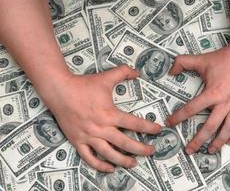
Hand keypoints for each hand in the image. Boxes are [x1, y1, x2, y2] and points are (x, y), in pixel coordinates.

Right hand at [42, 65, 160, 171]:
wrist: (59, 90)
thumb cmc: (83, 85)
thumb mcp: (106, 77)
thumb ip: (123, 72)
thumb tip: (137, 72)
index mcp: (110, 114)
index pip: (135, 124)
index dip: (149, 128)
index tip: (158, 130)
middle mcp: (101, 128)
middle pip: (125, 143)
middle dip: (141, 149)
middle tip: (151, 152)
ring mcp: (88, 137)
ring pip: (109, 154)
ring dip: (123, 161)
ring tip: (134, 164)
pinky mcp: (77, 141)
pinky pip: (89, 158)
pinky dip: (100, 165)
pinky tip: (110, 168)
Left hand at [165, 45, 229, 154]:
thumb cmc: (224, 58)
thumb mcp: (201, 59)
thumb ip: (183, 63)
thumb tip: (170, 71)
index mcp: (212, 93)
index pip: (191, 109)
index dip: (178, 117)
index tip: (169, 123)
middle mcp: (225, 103)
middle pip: (209, 127)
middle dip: (198, 140)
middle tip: (189, 150)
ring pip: (227, 129)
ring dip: (218, 142)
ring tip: (210, 150)